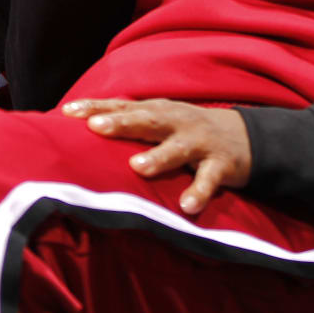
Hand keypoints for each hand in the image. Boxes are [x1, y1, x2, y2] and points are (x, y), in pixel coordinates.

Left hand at [62, 98, 251, 213]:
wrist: (245, 137)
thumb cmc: (186, 131)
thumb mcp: (160, 122)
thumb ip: (128, 126)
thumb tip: (79, 136)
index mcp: (157, 111)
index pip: (121, 106)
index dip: (96, 107)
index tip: (68, 112)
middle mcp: (176, 121)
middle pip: (146, 120)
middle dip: (121, 122)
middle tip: (95, 127)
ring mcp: (199, 142)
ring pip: (177, 148)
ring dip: (158, 157)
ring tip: (137, 167)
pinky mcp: (221, 165)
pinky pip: (209, 180)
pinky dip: (199, 192)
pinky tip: (187, 206)